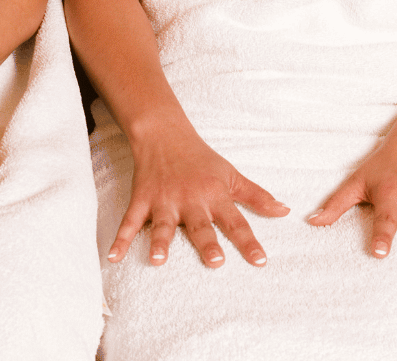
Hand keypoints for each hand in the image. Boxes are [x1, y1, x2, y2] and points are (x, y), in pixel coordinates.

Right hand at [109, 133, 288, 267]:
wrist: (165, 135)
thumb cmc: (202, 160)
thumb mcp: (232, 175)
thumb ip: (257, 196)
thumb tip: (284, 211)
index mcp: (214, 196)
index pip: (236, 222)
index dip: (248, 242)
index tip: (260, 261)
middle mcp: (190, 201)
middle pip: (201, 225)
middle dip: (207, 243)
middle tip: (215, 261)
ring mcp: (164, 201)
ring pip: (162, 225)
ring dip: (159, 242)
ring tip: (157, 259)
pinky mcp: (142, 200)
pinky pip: (129, 222)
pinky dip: (119, 239)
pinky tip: (112, 257)